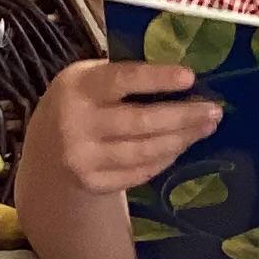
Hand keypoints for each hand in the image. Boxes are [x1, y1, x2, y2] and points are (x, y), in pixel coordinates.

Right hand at [32, 57, 221, 196]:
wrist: (45, 149)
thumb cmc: (79, 102)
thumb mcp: (88, 78)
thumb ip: (123, 75)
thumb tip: (183, 78)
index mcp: (78, 86)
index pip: (122, 80)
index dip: (157, 78)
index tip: (190, 77)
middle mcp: (76, 123)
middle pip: (140, 122)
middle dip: (183, 116)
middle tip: (214, 110)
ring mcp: (83, 158)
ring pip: (144, 151)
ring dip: (180, 139)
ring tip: (204, 128)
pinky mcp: (92, 183)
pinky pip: (139, 172)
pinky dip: (164, 159)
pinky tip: (180, 147)